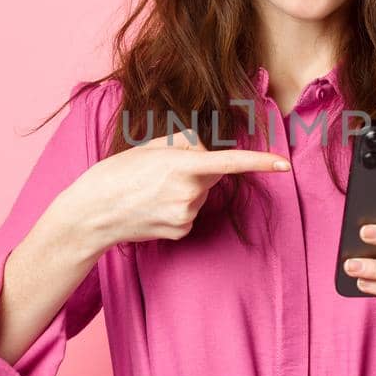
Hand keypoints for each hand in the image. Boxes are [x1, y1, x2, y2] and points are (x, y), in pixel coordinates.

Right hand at [54, 127, 290, 247]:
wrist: (91, 214)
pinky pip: (191, 212)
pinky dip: (178, 207)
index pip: (230, 163)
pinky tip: (154, 207)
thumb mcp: (149, 147)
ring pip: (201, 194)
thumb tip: (205, 153)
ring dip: (186, 188)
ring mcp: (186, 215)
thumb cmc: (116, 174)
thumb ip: (184, 144)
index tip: (284, 164)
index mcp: (181, 165)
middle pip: (212, 174)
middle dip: (198, 168)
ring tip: (152, 190)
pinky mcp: (182, 231)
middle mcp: (188, 193)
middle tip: (162, 170)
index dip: (260, 162)